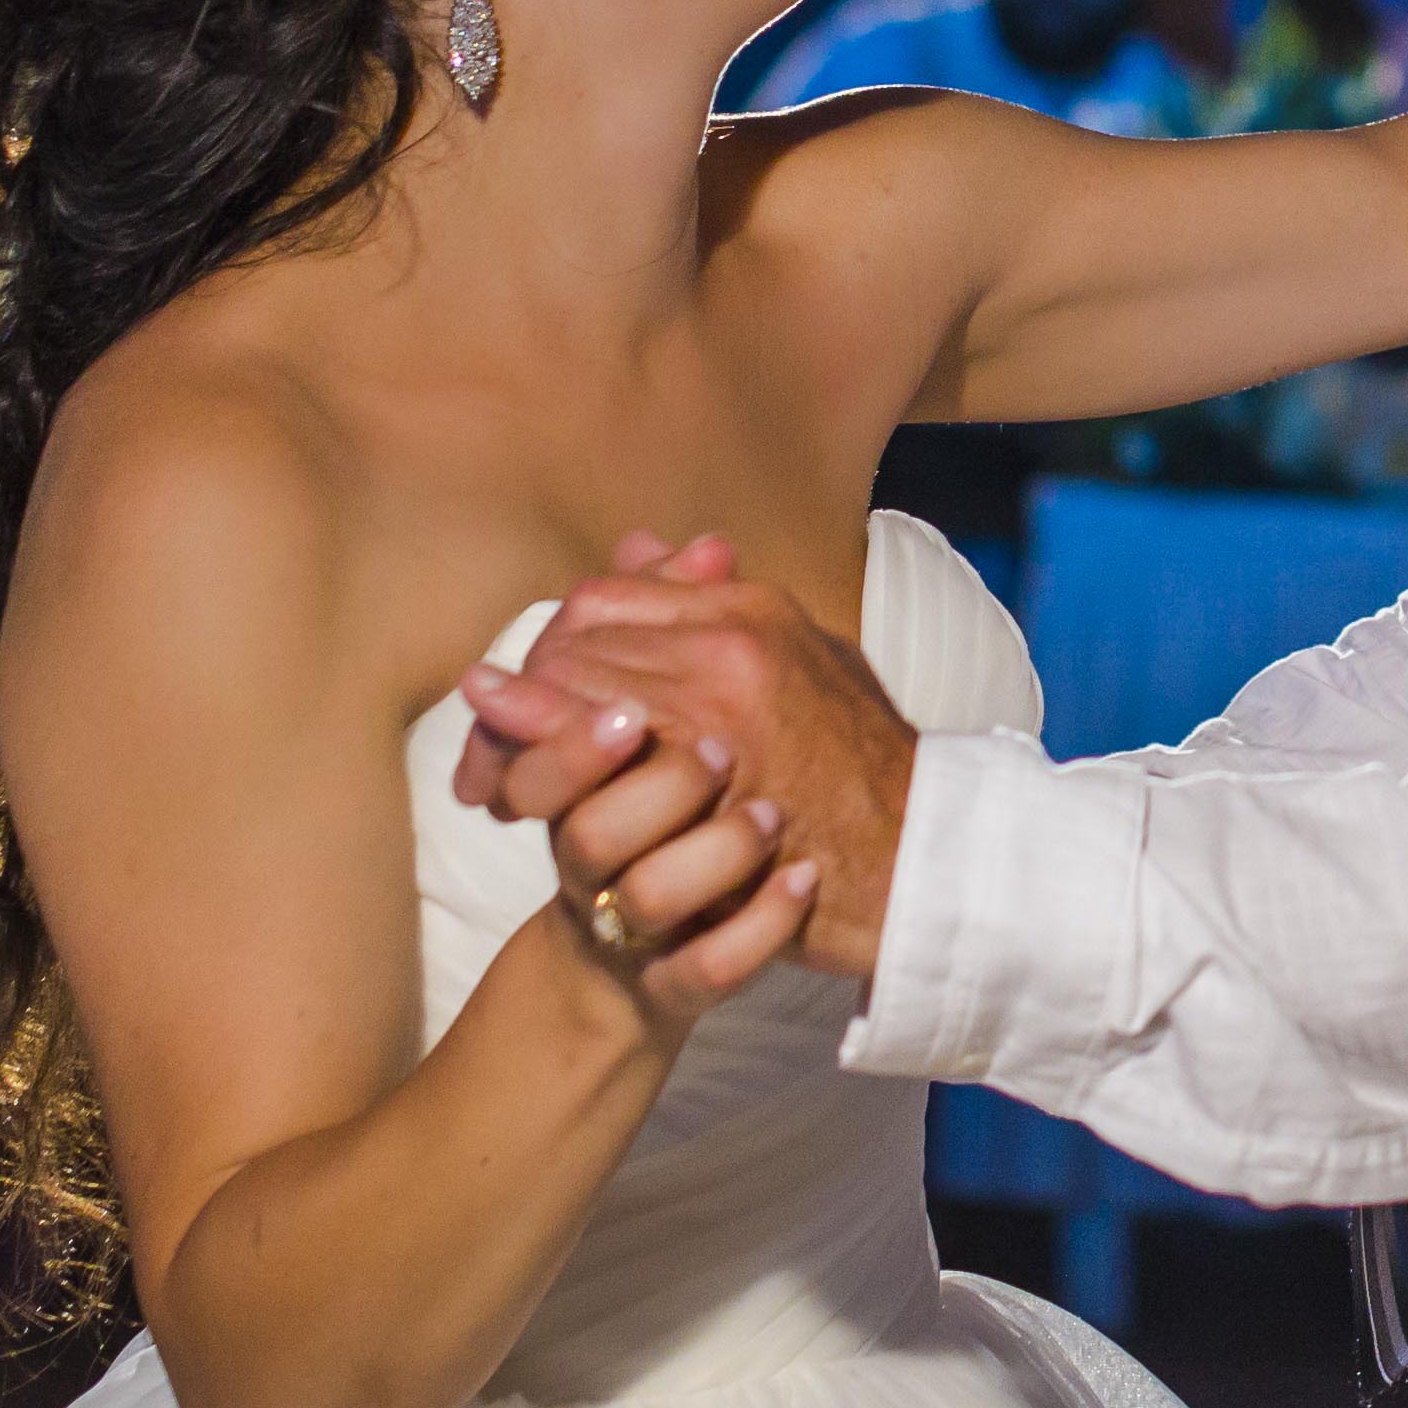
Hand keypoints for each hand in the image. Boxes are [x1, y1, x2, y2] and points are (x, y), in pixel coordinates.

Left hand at [460, 543, 914, 980]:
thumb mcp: (807, 663)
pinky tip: (511, 803)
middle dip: (521, 690)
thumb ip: (719, 609)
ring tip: (495, 779)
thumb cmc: (863, 768)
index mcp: (750, 612)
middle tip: (491, 743)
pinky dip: (532, 780)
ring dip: (516, 738)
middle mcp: (726, 650)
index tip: (526, 688)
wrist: (917, 858)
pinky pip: (580, 770)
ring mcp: (711, 721)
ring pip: (566, 699)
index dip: (553, 643)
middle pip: (572, 643)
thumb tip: (640, 549)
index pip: (606, 597)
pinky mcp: (696, 797)